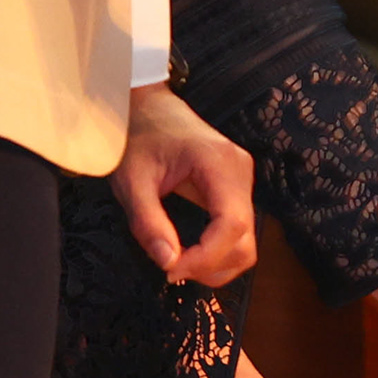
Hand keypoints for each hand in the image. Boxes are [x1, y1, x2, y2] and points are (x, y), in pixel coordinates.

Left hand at [110, 83, 257, 284]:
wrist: (147, 106)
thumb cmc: (138, 137)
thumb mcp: (132, 181)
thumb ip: (149, 224)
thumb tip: (168, 264)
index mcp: (220, 164)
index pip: (232, 225)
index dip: (206, 258)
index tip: (172, 271)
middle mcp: (241, 173)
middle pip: (245, 240)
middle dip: (211, 266)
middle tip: (172, 270)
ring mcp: (242, 180)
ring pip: (245, 241)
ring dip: (216, 263)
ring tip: (179, 263)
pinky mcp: (235, 188)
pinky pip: (237, 230)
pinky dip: (218, 251)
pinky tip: (191, 251)